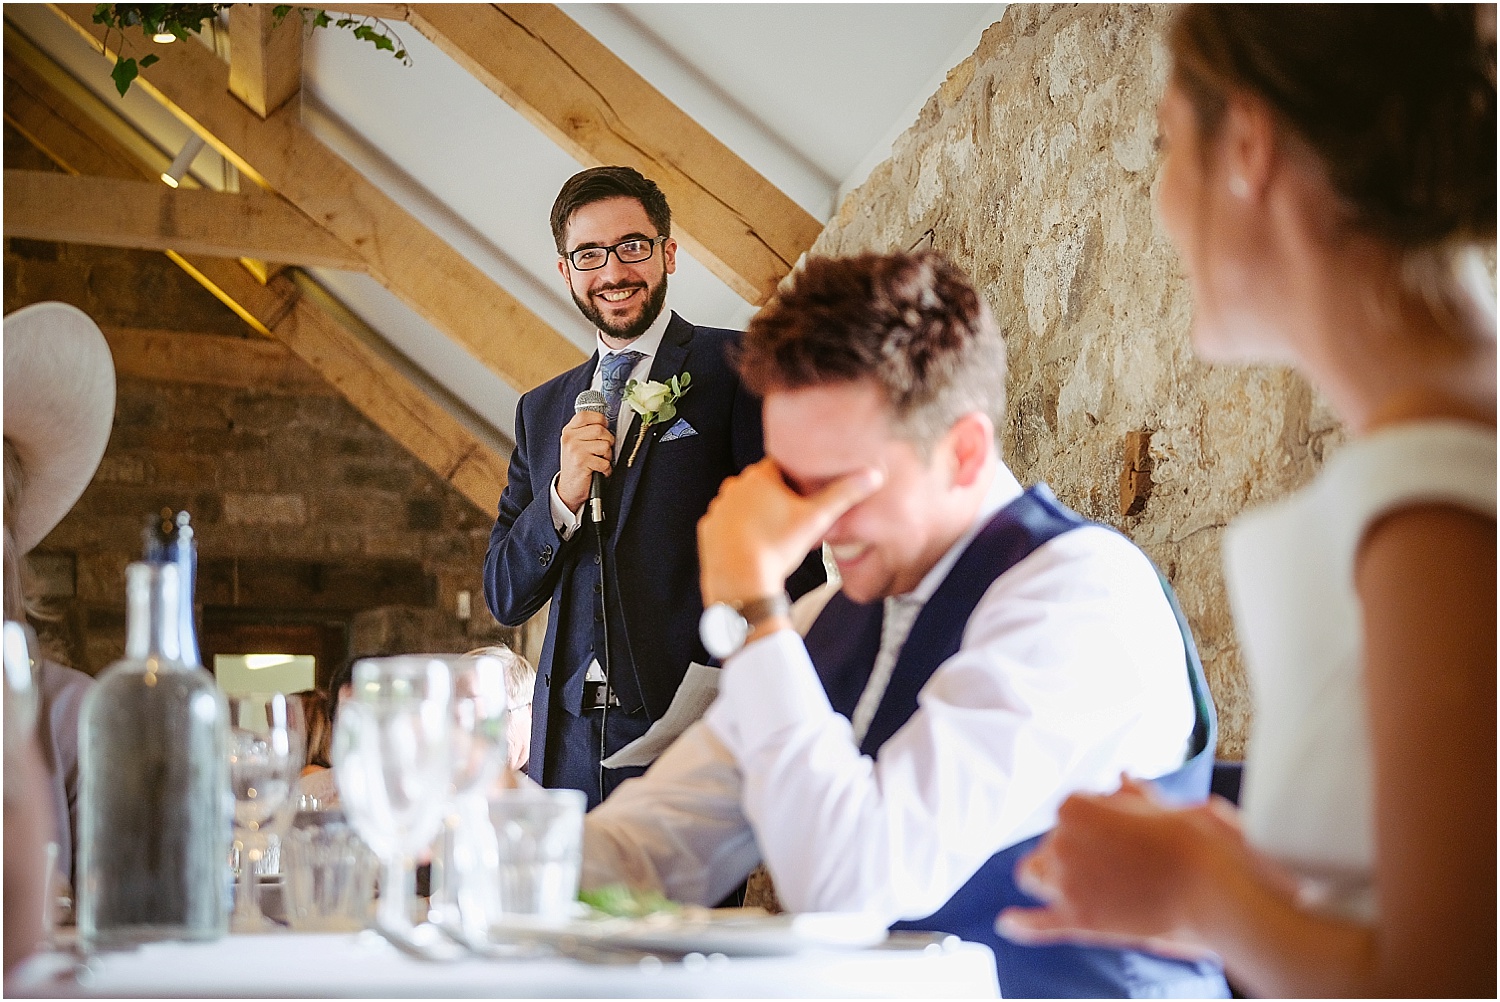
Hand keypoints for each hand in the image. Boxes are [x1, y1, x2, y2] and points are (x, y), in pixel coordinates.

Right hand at [558, 411, 613, 511]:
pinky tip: (598, 471)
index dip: (600, 420)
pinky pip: (605, 461)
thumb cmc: (577, 466)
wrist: (568, 489)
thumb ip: (586, 430)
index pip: (586, 415)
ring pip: (605, 445)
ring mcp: (575, 449)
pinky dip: (606, 469)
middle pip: (601, 429)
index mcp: (569, 431)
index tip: (602, 428)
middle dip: (607, 442)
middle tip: (601, 452)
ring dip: (607, 457)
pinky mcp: (582, 462)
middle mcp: (570, 438)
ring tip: (598, 462)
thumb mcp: (576, 444)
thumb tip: (605, 420)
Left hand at [698, 458, 882, 605]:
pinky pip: (727, 524)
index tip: (804, 498)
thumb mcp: (816, 519)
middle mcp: (733, 487)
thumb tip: (873, 474)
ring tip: (773, 536)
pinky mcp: (707, 529)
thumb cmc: (777, 548)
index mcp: (759, 476)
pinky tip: (753, 546)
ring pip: (744, 505)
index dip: (797, 482)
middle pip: (762, 485)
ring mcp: (717, 508)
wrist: (741, 582)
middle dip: (777, 498)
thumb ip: (844, 494)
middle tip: (793, 521)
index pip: (782, 466)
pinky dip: (738, 532)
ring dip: (756, 515)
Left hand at [995, 777, 1233, 959]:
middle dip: (1071, 851)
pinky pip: (1039, 924)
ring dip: (1046, 878)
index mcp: (1074, 806)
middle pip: (1049, 844)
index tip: (1119, 833)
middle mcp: (1060, 841)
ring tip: (1070, 885)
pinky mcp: (1078, 920)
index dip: (1093, 823)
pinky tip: (1007, 924)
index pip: (1067, 812)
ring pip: (1034, 876)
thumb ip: (1131, 796)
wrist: (1209, 886)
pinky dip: (1021, 925)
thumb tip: (1122, 776)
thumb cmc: (1191, 841)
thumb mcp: (1159, 807)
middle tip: (1111, 863)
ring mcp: (1065, 881)